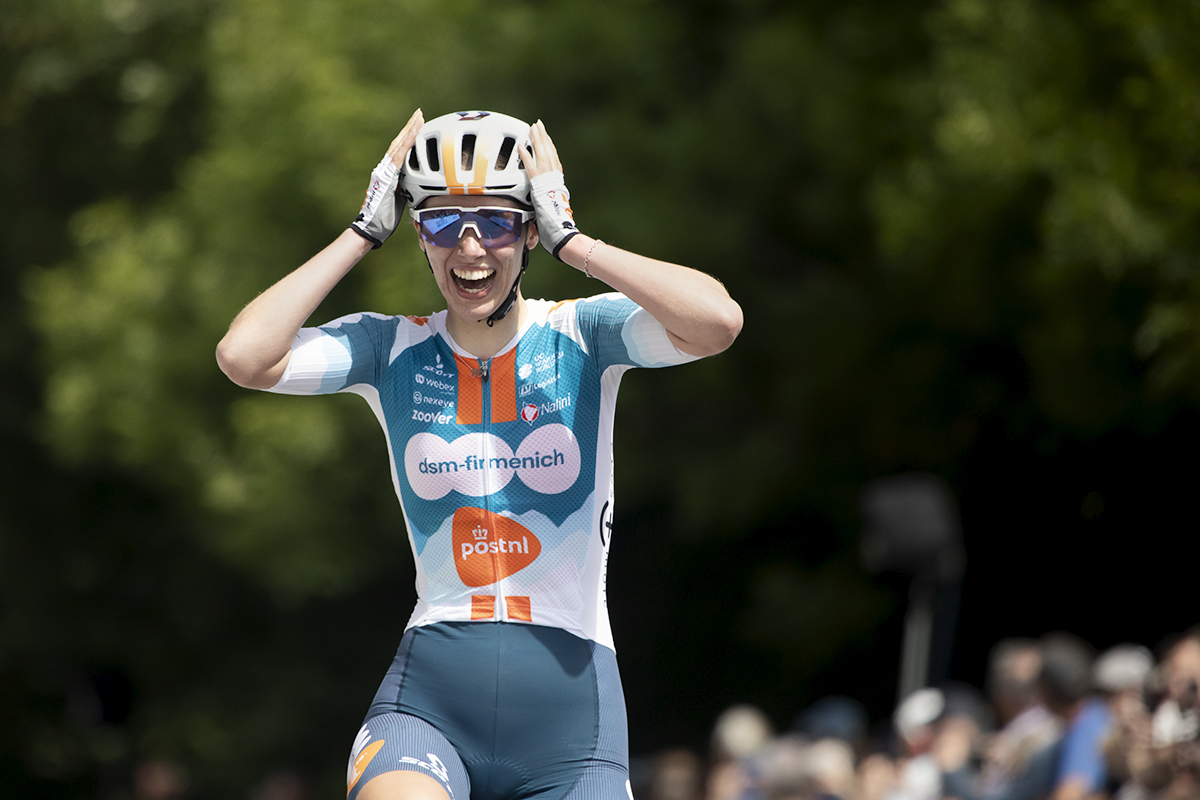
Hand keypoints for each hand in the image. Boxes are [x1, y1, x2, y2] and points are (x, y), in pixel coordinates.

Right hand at [350, 108, 423, 247]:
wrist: (370, 228)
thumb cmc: (383, 219)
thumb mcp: (399, 200)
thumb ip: (405, 189)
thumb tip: (415, 187)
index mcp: (388, 174)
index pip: (400, 151)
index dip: (408, 137)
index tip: (418, 125)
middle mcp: (384, 169)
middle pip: (399, 143)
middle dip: (410, 128)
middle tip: (419, 114)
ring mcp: (384, 171)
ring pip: (398, 145)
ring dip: (410, 130)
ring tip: (419, 117)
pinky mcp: (387, 176)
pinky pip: (399, 156)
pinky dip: (407, 143)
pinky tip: (414, 133)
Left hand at [519, 120, 579, 259]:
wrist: (562, 233)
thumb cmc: (558, 230)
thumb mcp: (550, 215)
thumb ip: (544, 209)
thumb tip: (538, 216)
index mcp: (558, 185)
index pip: (554, 162)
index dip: (549, 148)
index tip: (545, 138)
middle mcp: (555, 180)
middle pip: (549, 153)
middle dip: (543, 138)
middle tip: (537, 125)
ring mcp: (548, 182)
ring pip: (542, 155)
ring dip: (537, 140)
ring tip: (532, 127)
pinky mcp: (539, 186)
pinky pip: (531, 167)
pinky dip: (526, 156)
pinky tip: (521, 145)